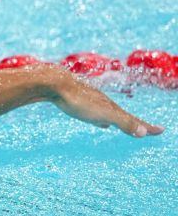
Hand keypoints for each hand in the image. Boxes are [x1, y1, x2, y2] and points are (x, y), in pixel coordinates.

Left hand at [49, 67, 163, 136]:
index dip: (147, 127)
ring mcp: (90, 100)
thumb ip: (123, 122)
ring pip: (108, 112)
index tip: (161, 130)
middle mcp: (103, 103)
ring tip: (122, 127)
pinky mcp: (75, 100)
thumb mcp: (102, 113)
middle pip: (123, 116)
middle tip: (147, 129)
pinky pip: (93, 111)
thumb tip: (144, 132)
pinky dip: (100, 118)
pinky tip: (97, 121)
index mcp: (111, 108)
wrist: (53, 83)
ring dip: (118, 120)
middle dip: (135, 124)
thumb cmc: (78, 100)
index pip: (133, 120)